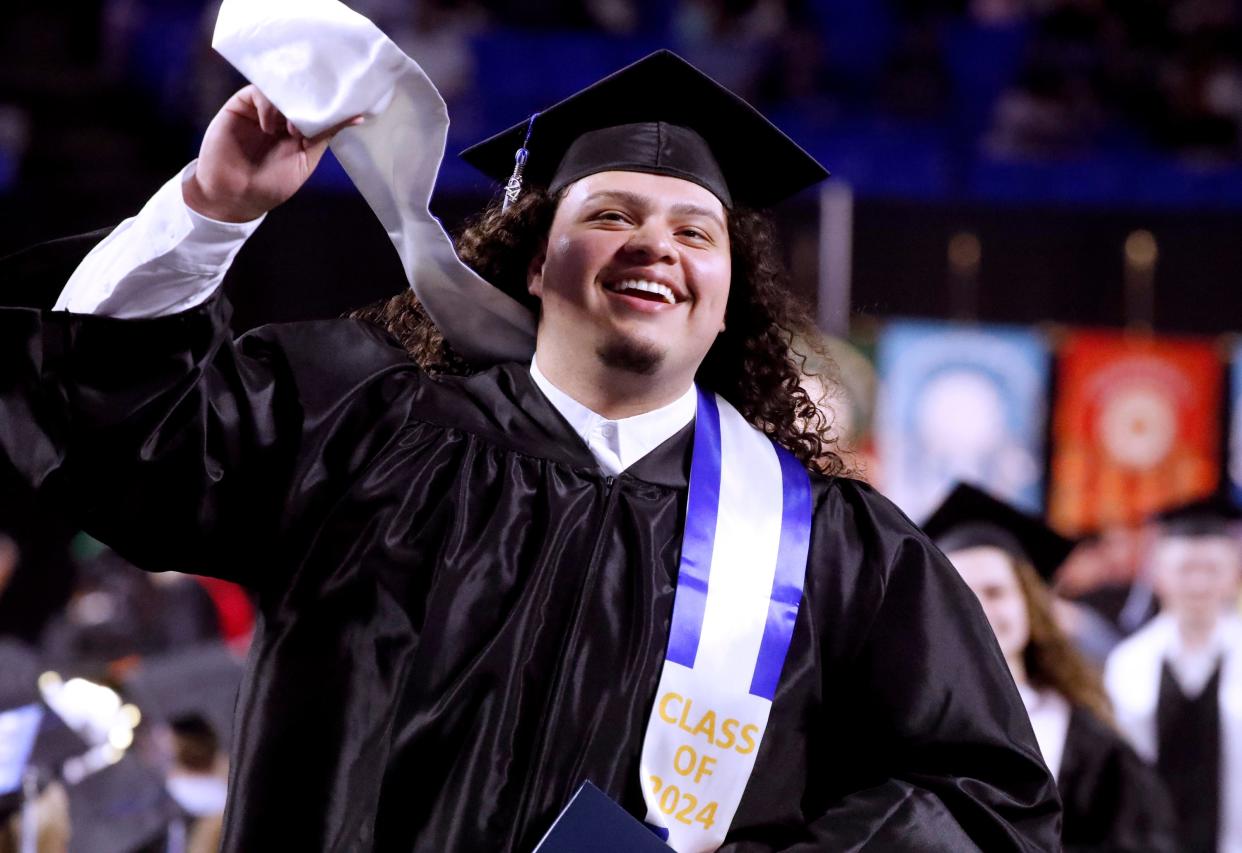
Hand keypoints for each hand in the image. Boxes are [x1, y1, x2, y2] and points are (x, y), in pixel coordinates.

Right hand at [184, 85, 362, 221]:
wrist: (233, 194)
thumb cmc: (271, 184)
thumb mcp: (305, 161)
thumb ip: (323, 136)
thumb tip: (357, 117)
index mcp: (301, 129)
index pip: (318, 106)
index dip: (329, 104)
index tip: (344, 103)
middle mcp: (282, 116)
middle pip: (300, 93)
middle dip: (310, 102)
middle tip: (310, 122)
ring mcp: (262, 110)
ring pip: (281, 90)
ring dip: (290, 106)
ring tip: (291, 131)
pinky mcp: (241, 106)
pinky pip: (258, 92)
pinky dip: (268, 106)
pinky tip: (269, 128)